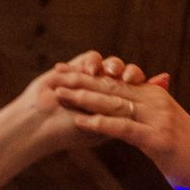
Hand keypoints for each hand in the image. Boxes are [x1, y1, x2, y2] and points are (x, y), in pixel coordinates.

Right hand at [9, 52, 159, 154]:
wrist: (39, 123)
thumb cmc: (70, 132)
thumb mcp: (101, 125)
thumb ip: (124, 114)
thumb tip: (150, 101)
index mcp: (113, 108)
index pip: (136, 92)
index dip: (143, 86)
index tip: (147, 85)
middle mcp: (104, 93)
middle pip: (125, 76)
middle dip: (129, 72)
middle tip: (129, 76)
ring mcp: (90, 80)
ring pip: (110, 64)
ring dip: (113, 65)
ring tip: (111, 71)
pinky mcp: (76, 68)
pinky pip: (91, 58)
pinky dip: (93, 61)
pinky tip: (91, 70)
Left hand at [45, 55, 189, 189]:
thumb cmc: (189, 154)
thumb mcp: (167, 127)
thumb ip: (150, 113)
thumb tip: (134, 106)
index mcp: (156, 95)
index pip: (116, 80)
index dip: (89, 74)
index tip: (66, 69)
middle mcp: (156, 101)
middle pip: (111, 87)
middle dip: (80, 80)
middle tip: (54, 75)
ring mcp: (158, 118)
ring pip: (115, 104)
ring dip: (84, 99)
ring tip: (60, 95)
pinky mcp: (158, 139)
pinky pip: (124, 129)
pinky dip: (101, 124)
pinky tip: (81, 122)